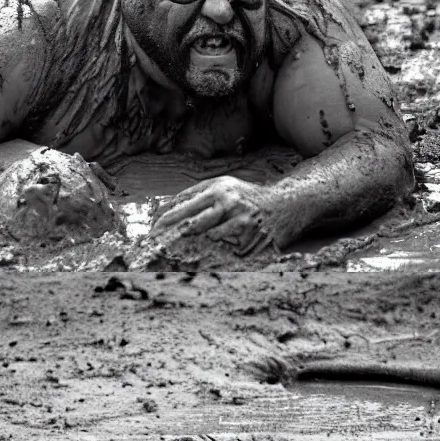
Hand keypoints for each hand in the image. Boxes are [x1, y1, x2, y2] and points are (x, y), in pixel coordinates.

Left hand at [150, 177, 278, 254]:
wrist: (287, 204)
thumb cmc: (249, 197)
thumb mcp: (224, 186)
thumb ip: (198, 194)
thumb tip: (165, 208)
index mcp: (218, 189)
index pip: (184, 205)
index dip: (165, 220)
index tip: (152, 231)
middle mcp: (229, 202)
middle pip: (192, 224)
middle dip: (173, 237)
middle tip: (158, 247)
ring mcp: (241, 221)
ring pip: (208, 239)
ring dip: (198, 246)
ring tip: (186, 254)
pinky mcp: (251, 237)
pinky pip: (227, 249)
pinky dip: (219, 252)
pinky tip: (216, 254)